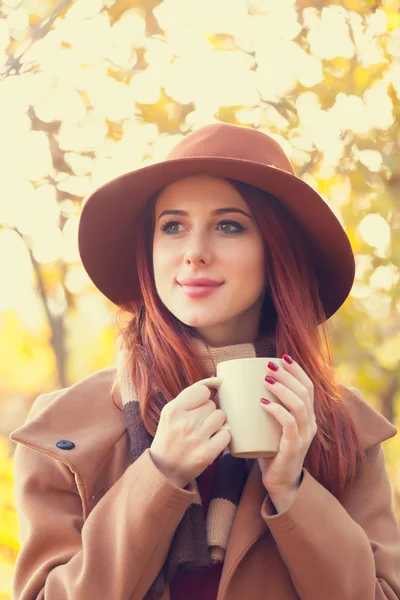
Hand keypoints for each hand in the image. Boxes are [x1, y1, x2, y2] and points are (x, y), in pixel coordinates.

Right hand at [150, 382, 229, 488]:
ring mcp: (196, 438)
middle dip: (208, 413)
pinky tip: (213, 441)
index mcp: (173, 410)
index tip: (199, 406)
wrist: (163, 471)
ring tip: (206, 432)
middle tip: (198, 424)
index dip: (203, 398)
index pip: (203, 391)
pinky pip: (227, 435)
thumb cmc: (169, 438)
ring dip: (217, 423)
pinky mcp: (206, 454)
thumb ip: (189, 397)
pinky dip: (222, 437)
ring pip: (221, 417)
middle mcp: (184, 422)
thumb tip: (216, 380)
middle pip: (212, 404)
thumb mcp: (170, 414)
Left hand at [257, 354, 316, 506]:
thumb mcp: (272, 426)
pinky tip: (264, 404)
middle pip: (304, 392)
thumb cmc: (271, 452)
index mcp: (307, 416)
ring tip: (266, 380)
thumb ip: (265, 409)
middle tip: (270, 365)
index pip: (308, 387)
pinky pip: (289, 424)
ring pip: (300, 405)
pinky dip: (277, 411)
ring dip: (282, 389)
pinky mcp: (294, 447)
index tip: (283, 357)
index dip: (298, 370)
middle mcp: (310, 424)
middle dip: (288, 375)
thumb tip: (240, 388)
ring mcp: (304, 436)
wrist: (279, 484)